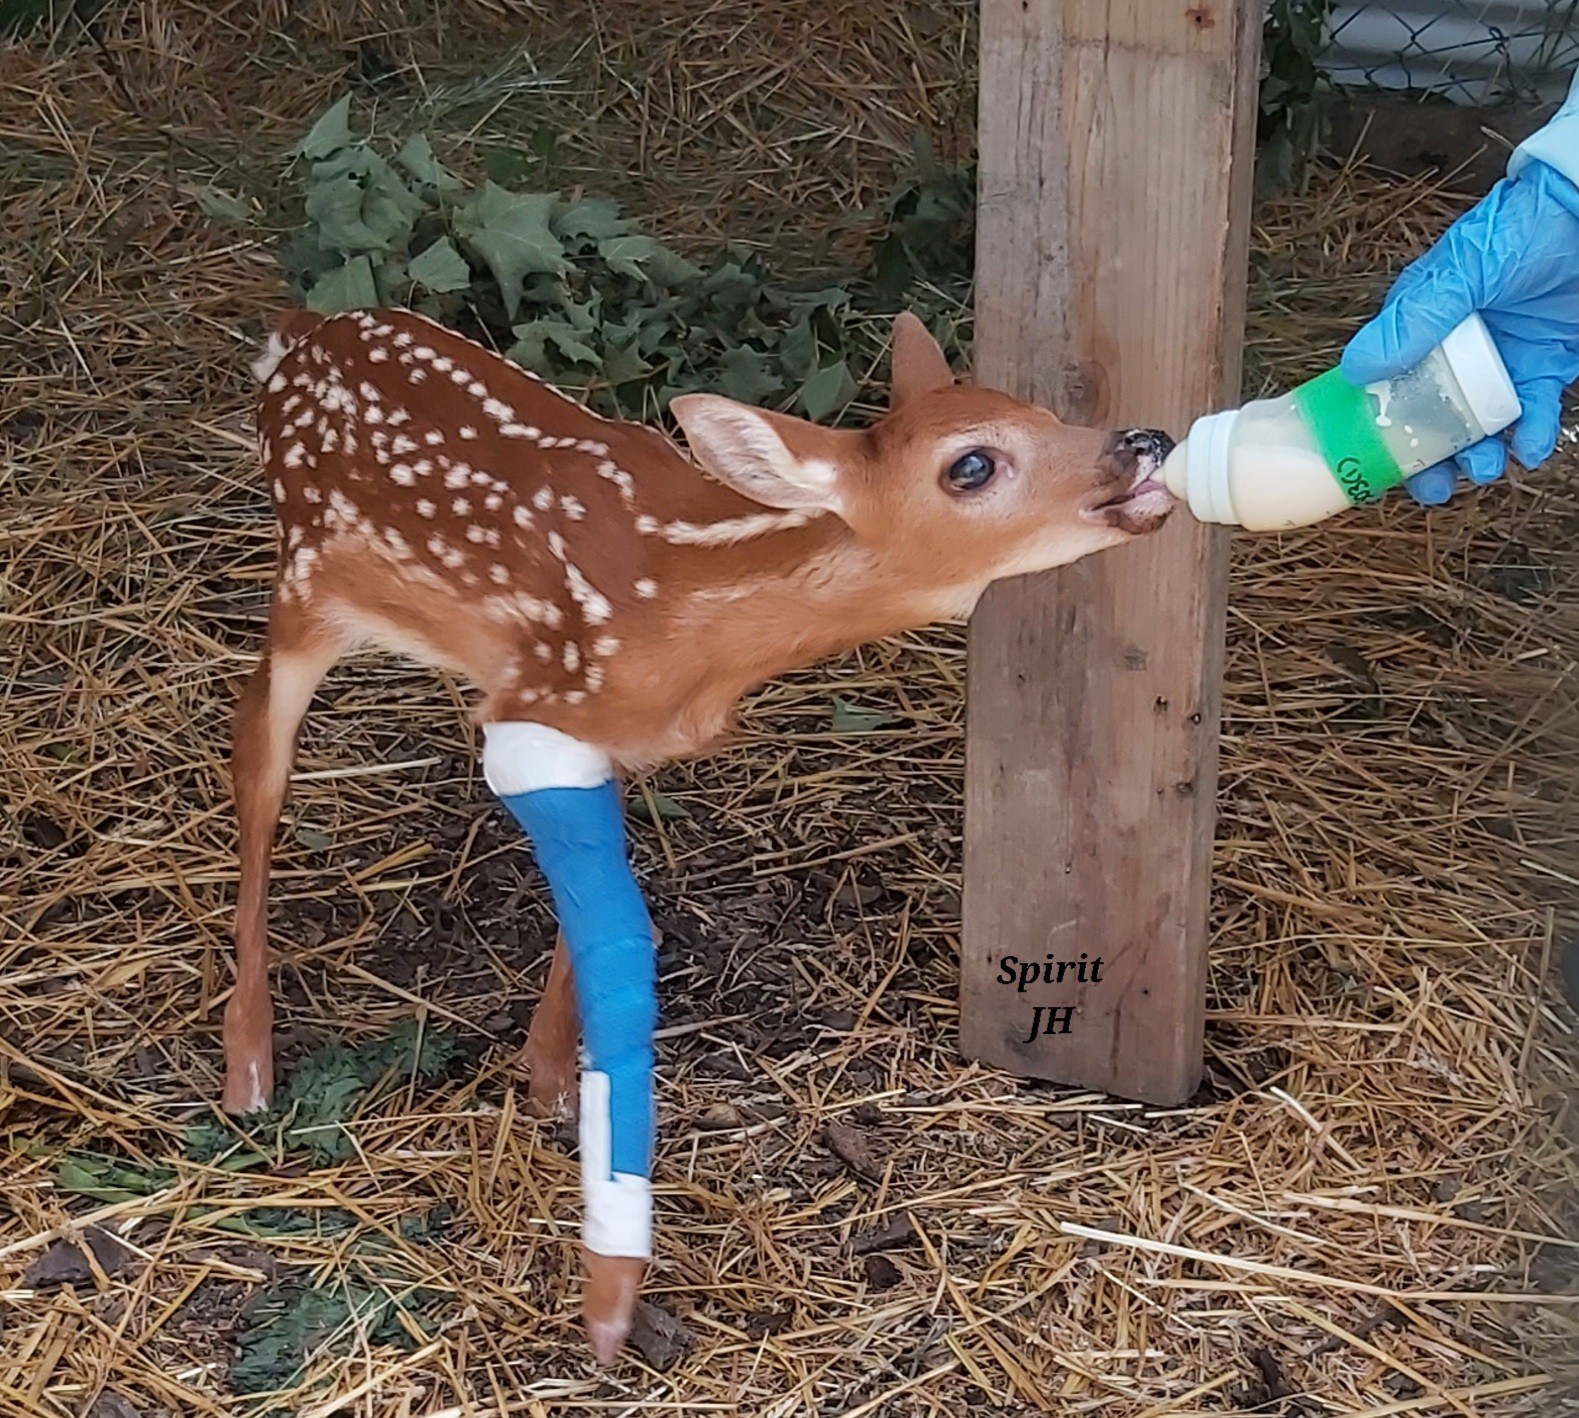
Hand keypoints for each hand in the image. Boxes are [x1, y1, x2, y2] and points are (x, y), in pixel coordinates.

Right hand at [1340, 160, 1578, 504]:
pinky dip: (1534, 436)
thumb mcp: (1461, 272)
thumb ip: (1414, 320)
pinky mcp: (1547, 365)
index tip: (1376, 463)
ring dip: (1480, 454)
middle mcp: (1456, 349)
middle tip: (1434, 488)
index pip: (1387, 384)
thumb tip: (1355, 370)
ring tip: (1485, 470)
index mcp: (1421, 324)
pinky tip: (1532, 449)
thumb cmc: (1522, 229)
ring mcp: (1502, 360)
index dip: (1378, 426)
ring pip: (1481, 425)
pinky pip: (1536, 412)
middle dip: (1430, 459)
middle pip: (1432, 417)